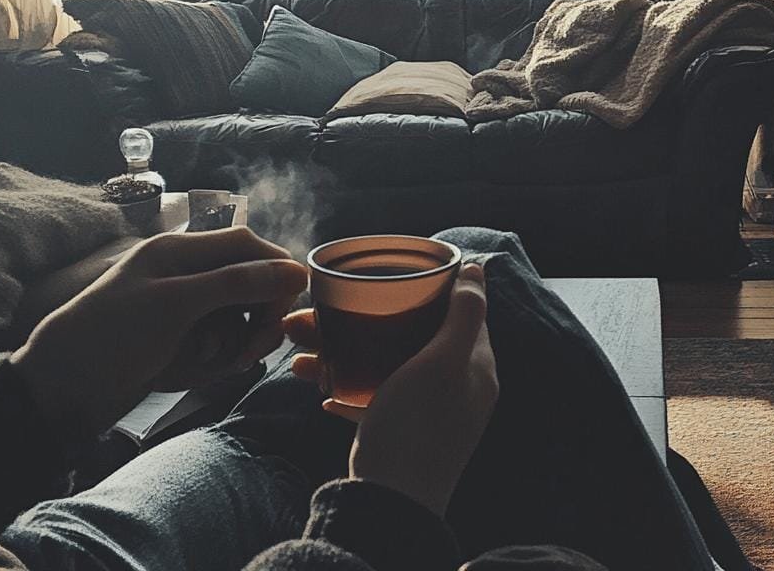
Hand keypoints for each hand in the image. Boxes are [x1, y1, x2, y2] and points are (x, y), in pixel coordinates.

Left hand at [12, 227, 308, 436]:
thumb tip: (295, 272)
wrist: (60, 393)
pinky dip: (221, 359)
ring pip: (240, 319)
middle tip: (253, 348)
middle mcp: (185, 276)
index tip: (288, 306)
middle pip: (249, 283)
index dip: (275, 270)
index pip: (247, 245)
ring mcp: (183, 312)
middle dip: (259, 315)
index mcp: (178, 252)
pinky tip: (204, 372)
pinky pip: (220, 345)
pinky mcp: (180, 343)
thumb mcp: (175, 305)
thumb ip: (236, 284)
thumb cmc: (109, 338)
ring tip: (223, 364)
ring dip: (241, 342)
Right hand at [284, 262, 496, 515]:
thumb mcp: (445, 362)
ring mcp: (425, 411)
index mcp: (474, 366)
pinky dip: (345, 388)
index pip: (458, 312)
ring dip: (340, 352)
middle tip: (313, 313)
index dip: (426, 289)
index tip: (387, 274)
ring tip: (297, 347)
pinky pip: (370, 399)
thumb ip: (464, 315)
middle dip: (363, 320)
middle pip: (408, 335)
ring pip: (381, 364)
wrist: (390, 502)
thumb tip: (476, 271)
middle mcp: (454, 386)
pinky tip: (320, 387)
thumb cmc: (420, 427)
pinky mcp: (398, 432)